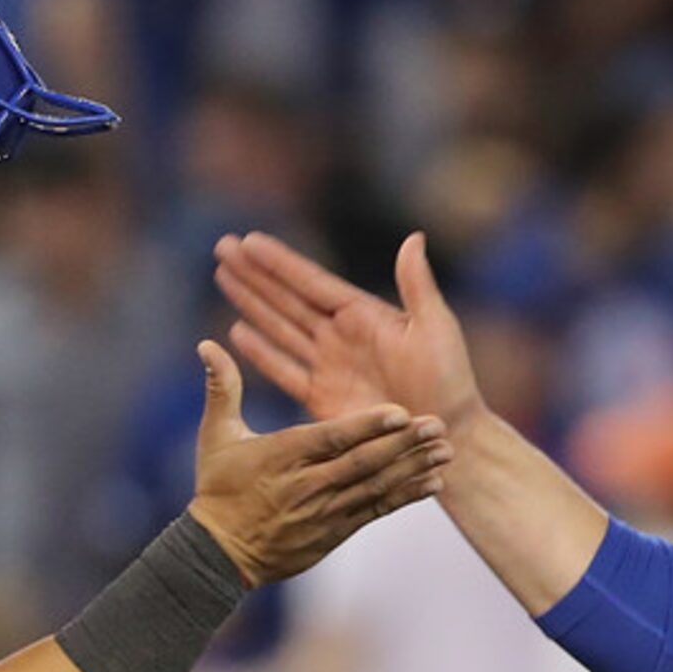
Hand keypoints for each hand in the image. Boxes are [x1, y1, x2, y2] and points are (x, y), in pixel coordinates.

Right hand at [186, 339, 450, 585]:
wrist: (221, 555)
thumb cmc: (219, 488)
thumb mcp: (216, 437)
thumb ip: (222, 388)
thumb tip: (207, 344)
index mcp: (283, 457)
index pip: (331, 439)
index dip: (366, 426)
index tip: (398, 411)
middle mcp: (309, 485)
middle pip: (363, 463)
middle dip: (403, 444)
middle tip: (437, 426)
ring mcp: (326, 512)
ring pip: (376, 488)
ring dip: (413, 469)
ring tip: (446, 452)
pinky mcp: (337, 532)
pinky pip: (377, 512)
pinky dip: (406, 497)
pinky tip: (433, 483)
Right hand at [214, 231, 484, 436]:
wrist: (448, 435)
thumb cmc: (450, 381)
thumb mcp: (436, 327)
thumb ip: (417, 286)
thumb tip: (413, 237)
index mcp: (364, 314)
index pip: (311, 281)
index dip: (279, 262)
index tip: (249, 240)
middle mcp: (341, 335)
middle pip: (287, 297)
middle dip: (254, 273)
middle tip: (222, 247)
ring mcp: (329, 366)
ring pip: (279, 326)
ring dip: (251, 302)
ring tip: (222, 276)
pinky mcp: (323, 398)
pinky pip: (285, 370)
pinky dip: (262, 352)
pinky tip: (237, 331)